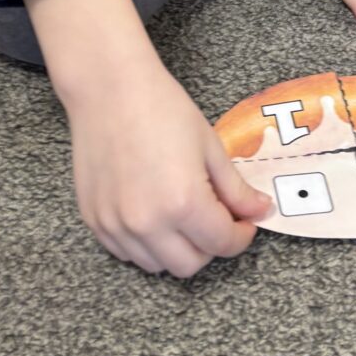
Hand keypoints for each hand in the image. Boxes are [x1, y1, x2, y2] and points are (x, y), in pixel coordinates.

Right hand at [64, 50, 271, 276]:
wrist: (110, 89)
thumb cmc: (163, 108)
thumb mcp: (209, 146)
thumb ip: (236, 188)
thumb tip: (261, 210)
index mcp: (183, 202)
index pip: (222, 243)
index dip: (241, 235)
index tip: (245, 222)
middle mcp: (147, 223)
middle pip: (190, 265)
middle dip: (211, 246)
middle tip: (217, 218)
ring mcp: (116, 225)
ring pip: (156, 265)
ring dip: (177, 249)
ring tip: (184, 214)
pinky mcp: (94, 220)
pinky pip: (126, 253)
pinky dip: (146, 244)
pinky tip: (154, 213)